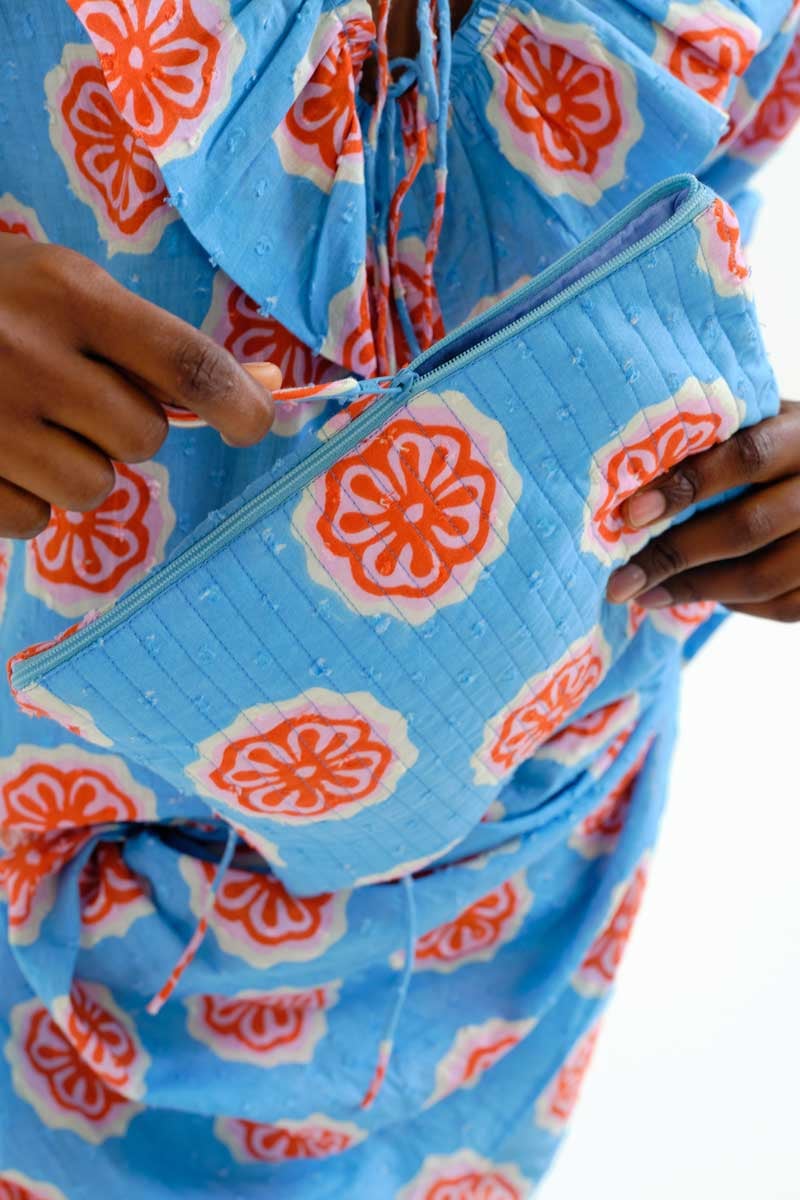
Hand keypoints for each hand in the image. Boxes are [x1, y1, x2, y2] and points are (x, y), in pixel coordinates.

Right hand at [0, 234, 281, 537]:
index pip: (184, 362)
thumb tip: (265, 387)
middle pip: (142, 438)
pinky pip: (34, 520)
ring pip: (93, 488)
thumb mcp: (66, 293)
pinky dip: (25, 497)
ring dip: (76, 468)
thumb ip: (156, 345)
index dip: (237, 404)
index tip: (254, 426)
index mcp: (67, 293)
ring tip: (25, 423)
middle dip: (124, 429)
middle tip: (75, 399)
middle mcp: (29, 354)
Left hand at [606, 401, 799, 621]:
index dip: (687, 485)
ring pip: (761, 576)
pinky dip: (729, 603)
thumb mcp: (756, 422)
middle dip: (673, 555)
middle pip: (748, 527)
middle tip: (619, 580)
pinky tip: (686, 596)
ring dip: (692, 589)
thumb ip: (710, 438)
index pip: (748, 457)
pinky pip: (781, 605)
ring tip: (641, 594)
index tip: (631, 514)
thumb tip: (629, 473)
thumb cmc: (773, 442)